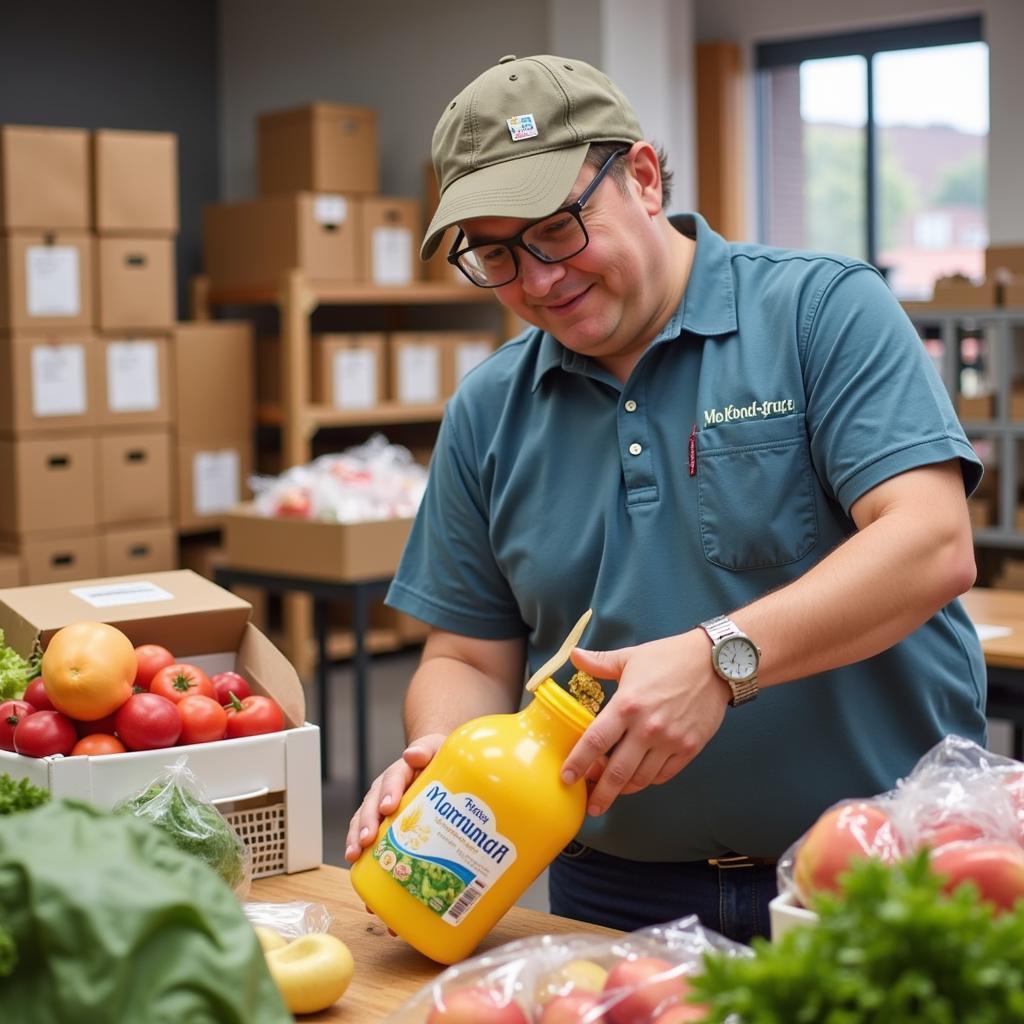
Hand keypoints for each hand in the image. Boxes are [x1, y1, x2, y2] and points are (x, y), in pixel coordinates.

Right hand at [344, 732, 445, 862]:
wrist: (430, 763)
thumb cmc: (434, 759)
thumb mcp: (435, 750)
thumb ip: (426, 750)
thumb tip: (412, 754)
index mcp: (401, 770)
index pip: (393, 778)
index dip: (389, 792)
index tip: (388, 807)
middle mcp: (385, 787)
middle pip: (372, 802)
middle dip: (368, 821)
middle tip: (368, 838)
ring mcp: (380, 803)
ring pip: (363, 818)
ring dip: (357, 835)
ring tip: (354, 853)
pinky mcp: (380, 819)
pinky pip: (365, 830)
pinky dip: (358, 844)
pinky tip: (355, 861)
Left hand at [561, 631, 729, 815]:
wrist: (716, 663)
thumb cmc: (670, 657)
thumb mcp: (630, 657)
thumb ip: (600, 662)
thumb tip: (575, 655)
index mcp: (627, 705)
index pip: (595, 741)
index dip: (578, 763)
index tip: (566, 778)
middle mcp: (646, 729)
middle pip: (616, 772)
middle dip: (600, 793)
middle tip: (591, 805)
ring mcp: (670, 741)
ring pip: (640, 778)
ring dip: (623, 789)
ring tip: (613, 792)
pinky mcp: (689, 748)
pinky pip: (663, 775)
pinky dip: (648, 780)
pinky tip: (639, 778)